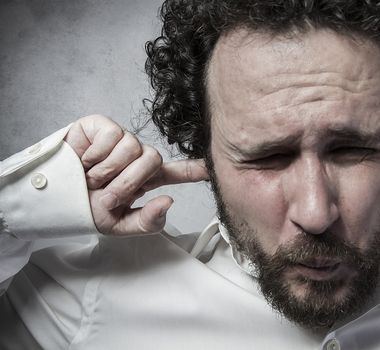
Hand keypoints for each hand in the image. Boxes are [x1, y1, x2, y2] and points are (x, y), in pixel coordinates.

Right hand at [64, 114, 208, 234]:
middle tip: (105, 194)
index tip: (213, 166)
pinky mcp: (101, 126)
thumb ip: (145, 221)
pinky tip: (83, 162)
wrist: (50, 198)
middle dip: (128, 182)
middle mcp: (136, 157)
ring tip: (91, 179)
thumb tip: (169, 202)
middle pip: (154, 159)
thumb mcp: (116, 224)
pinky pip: (112, 137)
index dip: (195, 168)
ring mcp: (119, 140)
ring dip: (108, 172)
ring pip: (133, 148)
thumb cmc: (82, 207)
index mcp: (144, 179)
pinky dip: (95, 157)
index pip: (177, 172)